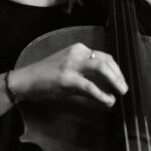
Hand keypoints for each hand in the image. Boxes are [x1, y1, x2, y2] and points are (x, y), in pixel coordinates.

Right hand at [10, 43, 127, 107]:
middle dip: (119, 75)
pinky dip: (102, 94)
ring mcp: (72, 64)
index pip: (104, 56)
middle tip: (124, 88)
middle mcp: (77, 53)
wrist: (25, 80)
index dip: (116, 69)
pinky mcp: (67, 78)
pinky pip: (90, 86)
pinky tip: (108, 101)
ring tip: (120, 93)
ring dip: (115, 81)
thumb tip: (105, 89)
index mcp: (78, 49)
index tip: (121, 81)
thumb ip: (86, 77)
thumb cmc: (46, 77)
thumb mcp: (69, 72)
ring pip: (101, 68)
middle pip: (106, 61)